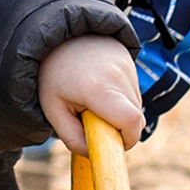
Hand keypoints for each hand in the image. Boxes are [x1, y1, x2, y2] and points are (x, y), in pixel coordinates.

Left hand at [38, 31, 147, 155]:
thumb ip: (72, 137)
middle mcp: (118, 76)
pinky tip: (100, 86)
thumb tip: (94, 153)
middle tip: (93, 120)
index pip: (131, 123)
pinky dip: (121, 97)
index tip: (112, 144)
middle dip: (119, 128)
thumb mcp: (53, 110)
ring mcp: (127, 66)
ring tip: (93, 98)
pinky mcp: (131, 61)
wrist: (58, 35)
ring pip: (136, 105)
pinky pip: (133, 91)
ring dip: (119, 112)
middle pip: (135, 118)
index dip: (128, 140)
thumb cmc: (53, 76)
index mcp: (98, 89)